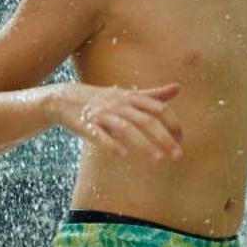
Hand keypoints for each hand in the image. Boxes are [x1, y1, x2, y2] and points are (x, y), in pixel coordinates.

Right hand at [62, 82, 183, 161]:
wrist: (65, 98)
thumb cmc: (102, 99)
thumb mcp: (128, 94)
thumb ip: (153, 95)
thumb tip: (178, 88)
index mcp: (131, 97)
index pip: (158, 108)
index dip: (172, 123)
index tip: (182, 140)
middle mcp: (119, 104)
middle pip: (146, 120)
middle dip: (164, 137)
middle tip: (178, 155)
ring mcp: (102, 114)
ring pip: (126, 128)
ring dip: (143, 143)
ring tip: (158, 159)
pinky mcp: (86, 124)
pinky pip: (99, 134)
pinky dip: (111, 143)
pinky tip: (123, 154)